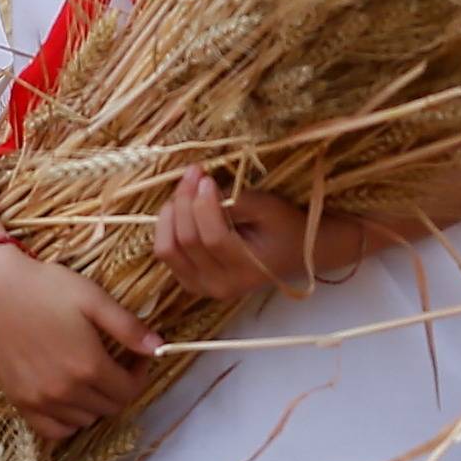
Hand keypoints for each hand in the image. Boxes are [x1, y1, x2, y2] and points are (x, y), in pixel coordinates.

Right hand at [0, 245, 160, 438]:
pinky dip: (67, 421)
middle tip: (116, 365)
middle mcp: (65, 391)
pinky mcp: (20, 401)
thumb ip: (128, 328)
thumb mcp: (94, 299)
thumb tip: (159, 349)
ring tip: (91, 377)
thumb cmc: (48, 289)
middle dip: (120, 388)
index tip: (137, 359)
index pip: (130, 391)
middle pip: (110, 408)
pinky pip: (53, 430)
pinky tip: (69, 398)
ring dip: (96, 404)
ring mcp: (40, 400)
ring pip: (85, 420)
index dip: (140, 375)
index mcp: (88, 366)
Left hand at [152, 169, 376, 305]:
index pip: (212, 237)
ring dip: (170, 214)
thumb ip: (237, 202)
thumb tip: (202, 188)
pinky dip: (166, 227)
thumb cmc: (285, 228)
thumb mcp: (269, 209)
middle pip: (186, 241)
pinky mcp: (189, 281)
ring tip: (184, 189)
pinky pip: (166, 253)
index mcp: (246, 271)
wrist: (294, 254)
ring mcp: (201, 287)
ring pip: (167, 249)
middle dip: (184, 201)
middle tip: (194, 173)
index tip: (206, 178)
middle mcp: (220, 286)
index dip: (204, 205)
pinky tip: (179, 208)